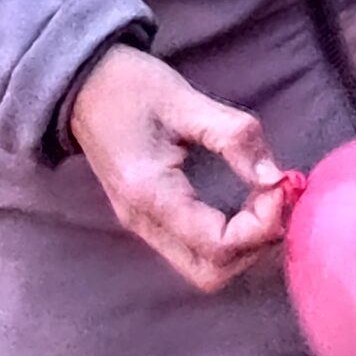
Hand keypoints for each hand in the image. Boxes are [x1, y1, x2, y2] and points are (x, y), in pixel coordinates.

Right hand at [70, 45, 289, 291]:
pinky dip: (230, 240)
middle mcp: (142, 220)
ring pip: (206, 270)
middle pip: (212, 273)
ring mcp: (142, 225)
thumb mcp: (185, 100)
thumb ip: (235, 137)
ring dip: (245, 246)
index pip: (218, 245)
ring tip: (263, 202)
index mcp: (149, 192)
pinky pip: (196, 252)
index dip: (261, 226)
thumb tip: (276, 178)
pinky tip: (246, 206)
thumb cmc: (128, 84)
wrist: (79, 82)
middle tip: (273, 202)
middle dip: (255, 246)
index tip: (277, 187)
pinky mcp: (149, 221)